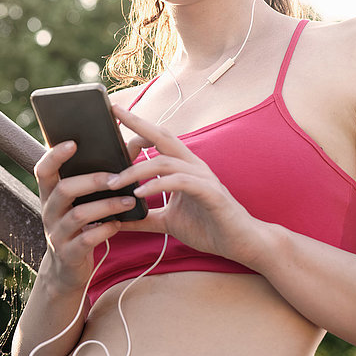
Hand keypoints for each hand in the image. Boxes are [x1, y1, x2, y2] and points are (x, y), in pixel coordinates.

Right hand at [34, 141, 136, 291]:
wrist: (67, 269)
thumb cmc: (82, 224)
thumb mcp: (82, 200)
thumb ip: (102, 174)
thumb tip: (134, 143)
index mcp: (51, 194)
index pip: (43, 170)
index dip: (54, 155)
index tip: (73, 142)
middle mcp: (49, 211)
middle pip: (64, 189)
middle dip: (92, 181)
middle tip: (117, 178)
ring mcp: (57, 234)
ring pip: (78, 214)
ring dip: (106, 205)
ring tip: (129, 201)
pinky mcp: (69, 254)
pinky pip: (87, 239)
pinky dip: (105, 230)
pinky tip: (118, 224)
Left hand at [110, 105, 263, 265]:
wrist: (242, 243)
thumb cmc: (209, 228)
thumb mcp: (168, 222)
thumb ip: (145, 217)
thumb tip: (118, 218)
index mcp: (184, 166)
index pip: (158, 138)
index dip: (137, 131)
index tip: (113, 132)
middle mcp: (193, 165)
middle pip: (162, 135)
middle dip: (137, 122)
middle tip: (114, 112)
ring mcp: (203, 177)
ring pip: (165, 161)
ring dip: (137, 169)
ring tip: (115, 183)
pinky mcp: (210, 193)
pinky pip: (180, 182)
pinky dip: (157, 186)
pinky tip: (139, 194)